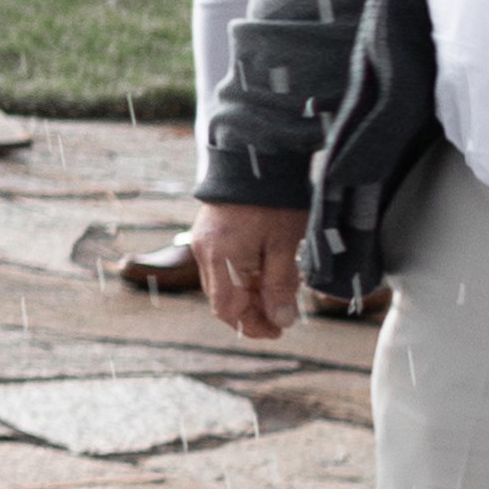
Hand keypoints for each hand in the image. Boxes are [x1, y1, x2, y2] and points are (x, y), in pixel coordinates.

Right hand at [191, 201, 305, 340]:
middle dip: (253, 311)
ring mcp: (203, 241)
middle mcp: (204, 252)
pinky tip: (267, 270)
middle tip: (284, 313)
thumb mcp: (284, 245)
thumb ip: (280, 285)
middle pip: (223, 298)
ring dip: (250, 294)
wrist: (255, 157)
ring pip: (223, 283)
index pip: (227, 308)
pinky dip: (243, 276)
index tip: (278, 330)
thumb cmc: (272, 201)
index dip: (252, 325)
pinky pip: (223, 266)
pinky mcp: (209, 232)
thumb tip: (281, 320)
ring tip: (281, 290)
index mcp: (220, 257)